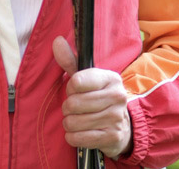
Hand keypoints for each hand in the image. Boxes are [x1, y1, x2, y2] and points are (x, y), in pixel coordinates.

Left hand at [52, 36, 132, 158]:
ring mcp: (116, 118)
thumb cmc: (97, 97)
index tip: (75, 90)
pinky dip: (73, 137)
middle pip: (74, 103)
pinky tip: (78, 133)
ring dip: (69, 123)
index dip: (70, 88)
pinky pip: (80, 138)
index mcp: (110, 78)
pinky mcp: (113, 137)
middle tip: (74, 108)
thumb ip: (70, 60)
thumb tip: (57, 40)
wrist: (121, 125)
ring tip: (77, 120)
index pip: (77, 81)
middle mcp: (117, 96)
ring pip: (74, 122)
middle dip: (68, 107)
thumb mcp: (86, 78)